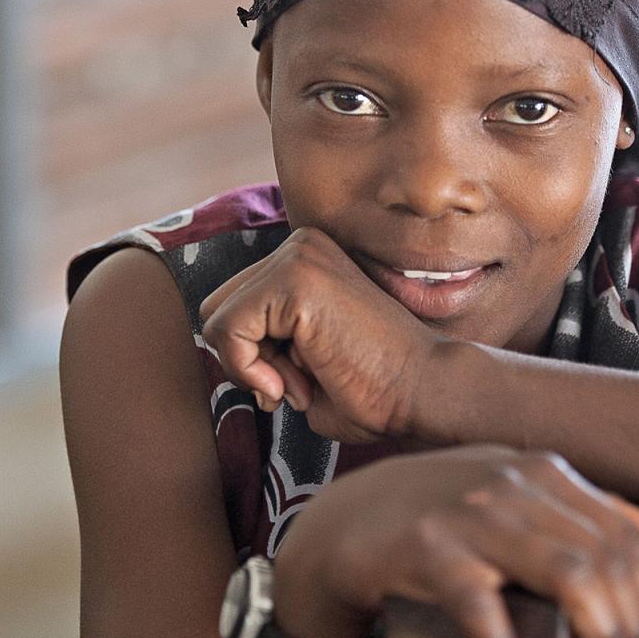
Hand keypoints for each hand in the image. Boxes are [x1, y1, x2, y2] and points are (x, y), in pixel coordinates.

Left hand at [199, 227, 443, 442]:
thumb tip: (216, 342)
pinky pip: (225, 329)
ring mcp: (296, 255)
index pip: (235, 306)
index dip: (254, 358)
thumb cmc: (374, 388)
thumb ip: (262, 341)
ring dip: (250, 368)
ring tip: (304, 383)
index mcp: (306, 258)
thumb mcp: (301, 356)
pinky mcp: (292, 278)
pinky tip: (295, 384)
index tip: (299, 383)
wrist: (422, 391)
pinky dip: (247, 369)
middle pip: (218, 308)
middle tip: (298, 385)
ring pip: (216, 319)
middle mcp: (300, 245)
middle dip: (247, 359)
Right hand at [271, 446, 638, 637]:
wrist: (352, 518)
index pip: (627, 534)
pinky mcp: (427, 547)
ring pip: (568, 573)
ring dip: (590, 634)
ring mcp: (470, 511)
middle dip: (626, 624)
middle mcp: (512, 482)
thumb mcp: (514, 493)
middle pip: (606, 558)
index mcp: (540, 470)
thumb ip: (583, 509)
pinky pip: (480, 599)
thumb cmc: (440, 510)